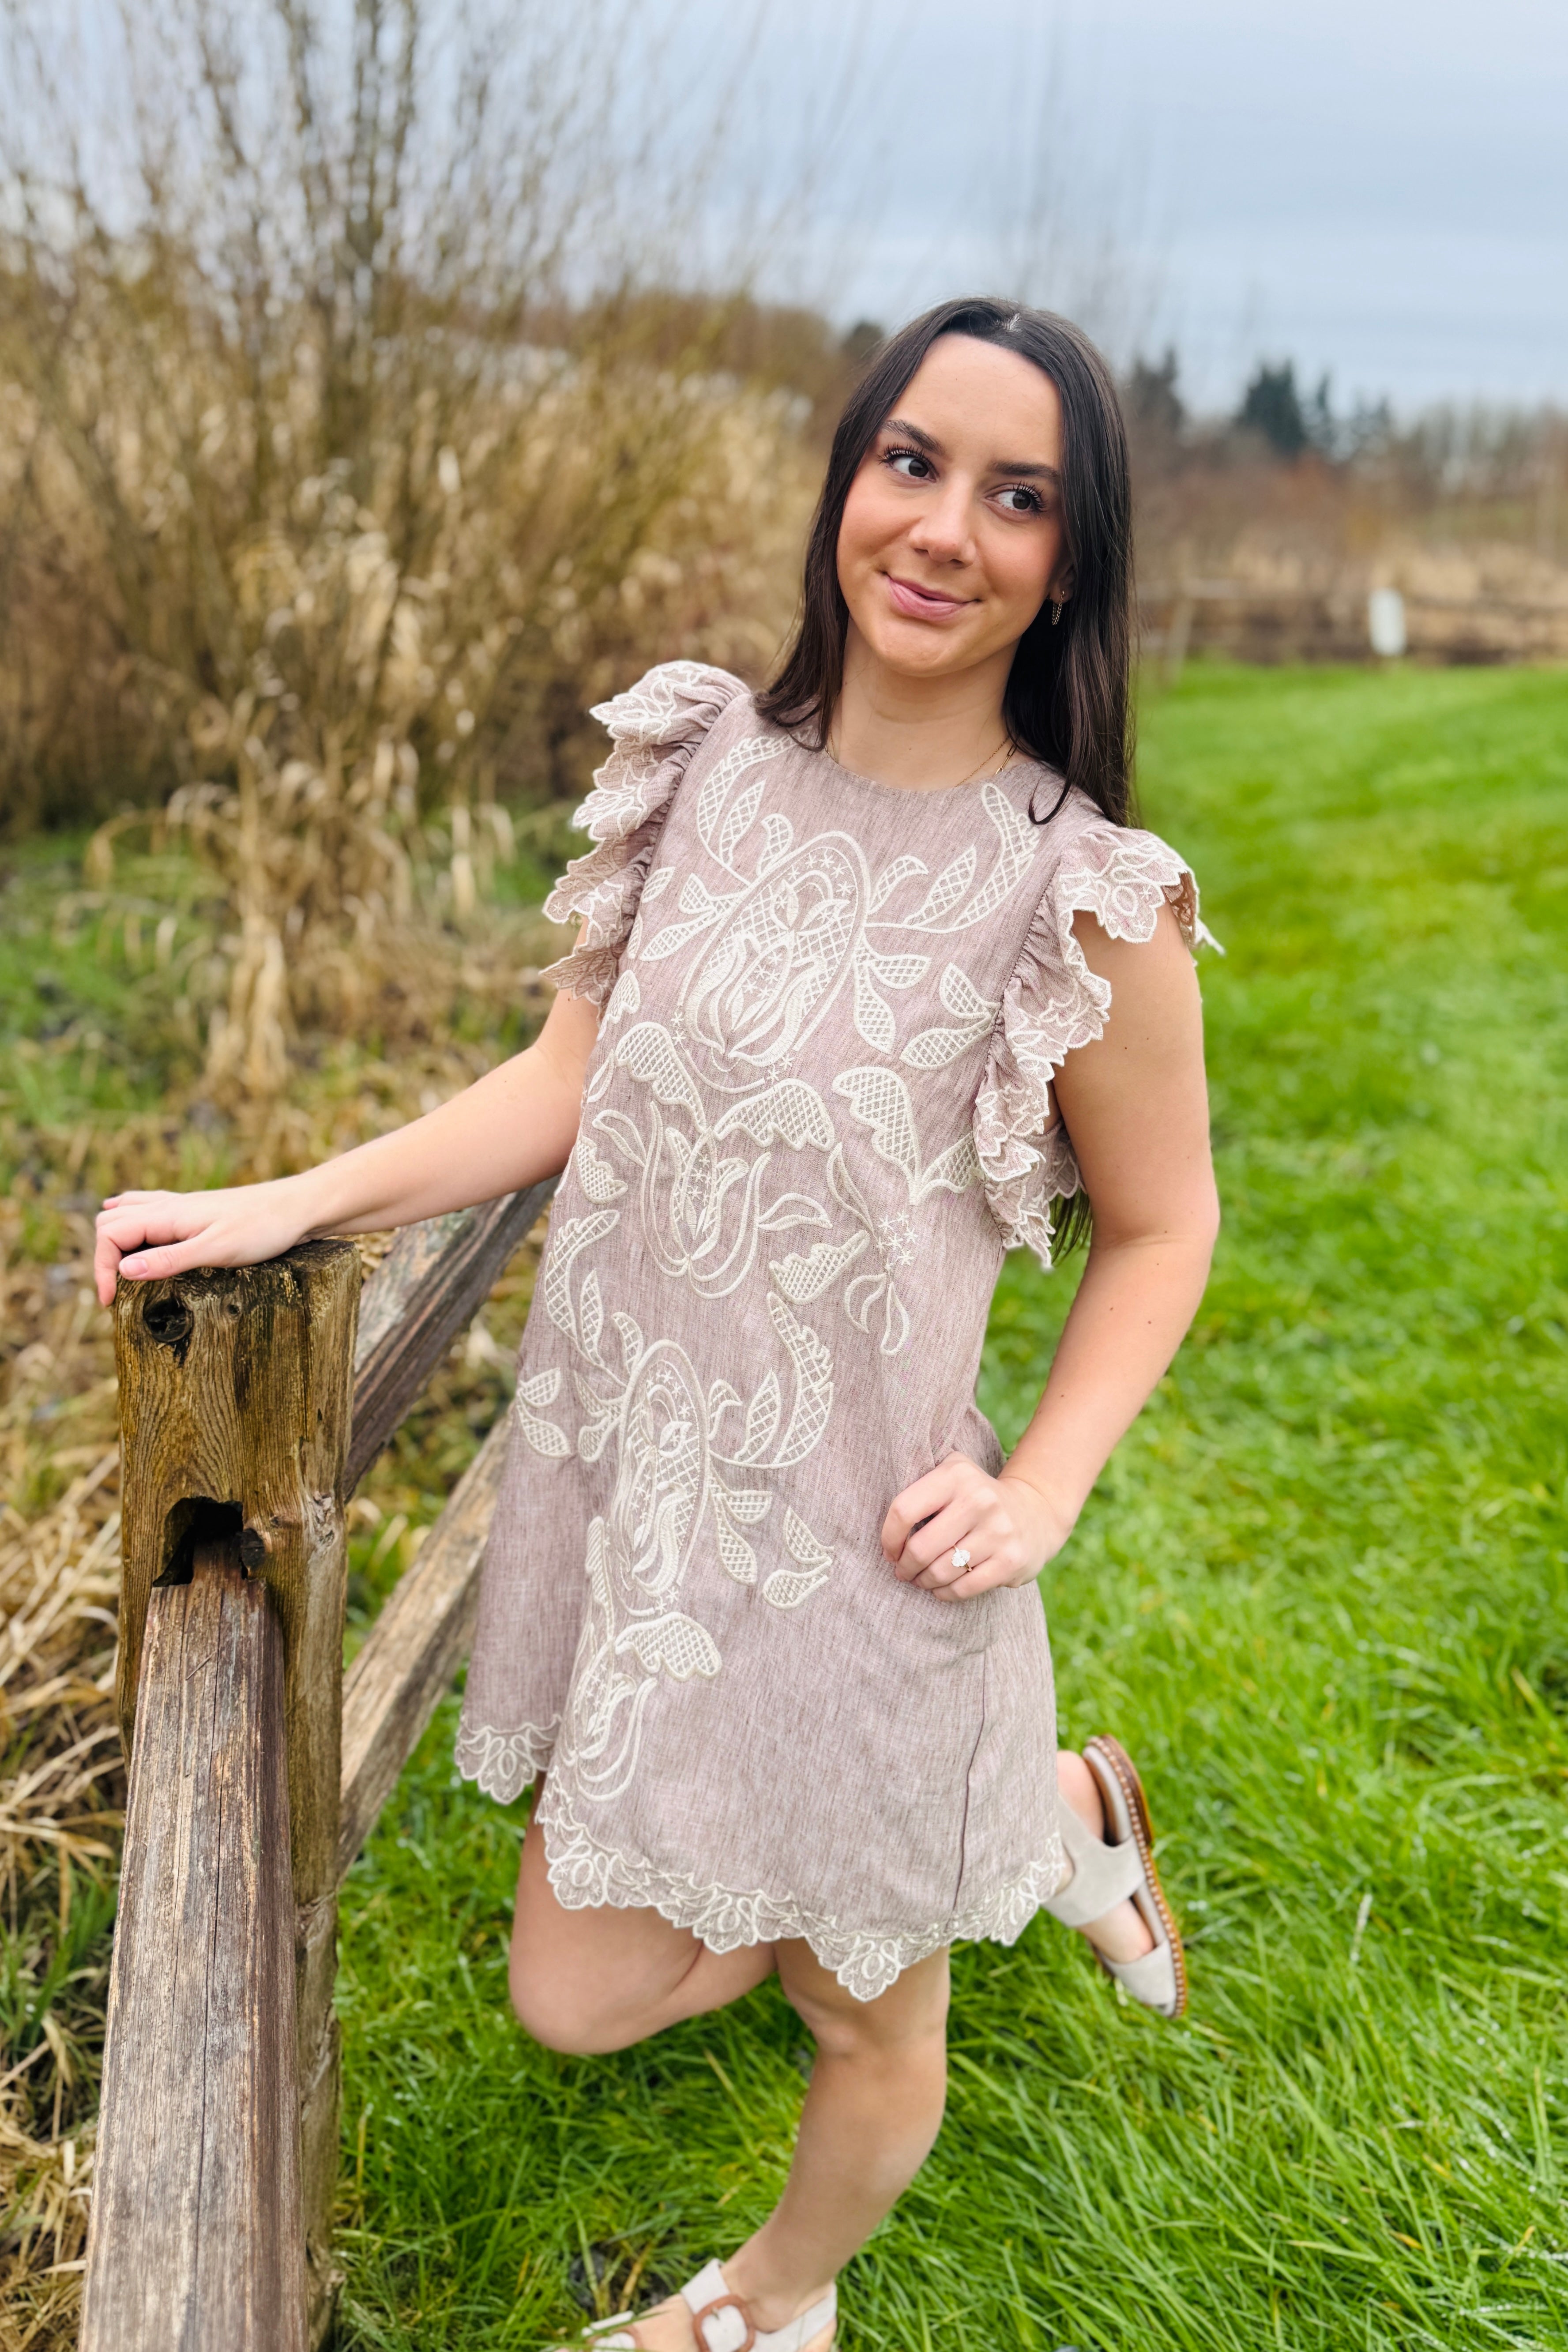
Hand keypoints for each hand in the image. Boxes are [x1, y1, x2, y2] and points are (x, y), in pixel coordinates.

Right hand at [93, 1180, 317, 1307]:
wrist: (299, 1208)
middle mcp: (168, 1206)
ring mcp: (182, 1207)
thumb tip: (124, 1270)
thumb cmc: (263, 1228)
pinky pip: (149, 1210)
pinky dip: (132, 1222)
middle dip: (104, 1257)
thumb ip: (169, 1260)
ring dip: (114, 1239)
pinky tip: (136, 1233)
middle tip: (113, 1294)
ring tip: (114, 1270)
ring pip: (128, 1213)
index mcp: (167, 1214)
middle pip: (112, 1223)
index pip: (110, 1234)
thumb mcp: (216, 1250)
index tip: (110, 1303)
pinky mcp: (196, 1213)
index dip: (101, 1268)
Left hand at [880, 1455, 1072, 1600]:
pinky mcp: (1011, 1560)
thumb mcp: (952, 1477)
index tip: (890, 1551)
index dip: (889, 1538)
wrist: (1034, 1511)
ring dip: (924, 1581)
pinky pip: (964, 1588)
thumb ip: (920, 1491)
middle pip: (920, 1548)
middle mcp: (979, 1499)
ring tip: (922, 1579)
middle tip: (904, 1571)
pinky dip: (946, 1593)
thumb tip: (886, 1539)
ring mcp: (999, 1531)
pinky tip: (942, 1588)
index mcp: (956, 1474)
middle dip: (905, 1566)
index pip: (904, 1510)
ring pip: (941, 1571)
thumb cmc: (975, 1499)